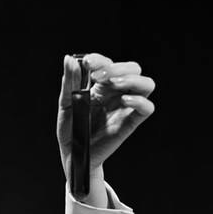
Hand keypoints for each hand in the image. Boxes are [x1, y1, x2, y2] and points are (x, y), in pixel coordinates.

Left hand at [57, 52, 155, 190]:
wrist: (73, 154)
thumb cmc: (70, 129)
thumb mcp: (66, 104)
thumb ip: (69, 82)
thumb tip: (69, 59)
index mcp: (101, 85)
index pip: (109, 63)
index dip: (100, 59)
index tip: (87, 63)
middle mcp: (117, 93)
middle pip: (133, 68)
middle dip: (117, 67)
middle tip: (97, 77)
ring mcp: (125, 107)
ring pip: (146, 84)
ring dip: (133, 79)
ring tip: (114, 84)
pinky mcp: (130, 123)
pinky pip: (147, 108)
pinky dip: (140, 101)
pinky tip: (123, 101)